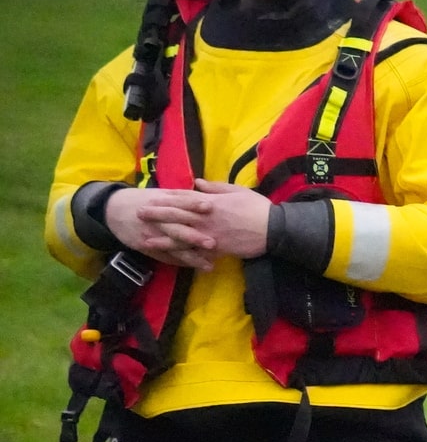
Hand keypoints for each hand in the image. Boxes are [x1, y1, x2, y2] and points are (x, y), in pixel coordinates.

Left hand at [110, 181, 270, 265]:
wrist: (273, 229)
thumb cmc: (257, 207)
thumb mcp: (237, 190)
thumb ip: (215, 187)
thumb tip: (197, 182)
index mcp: (210, 202)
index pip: (184, 198)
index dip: (167, 198)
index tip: (152, 196)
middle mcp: (205, 218)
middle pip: (176, 215)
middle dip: (157, 214)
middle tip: (139, 213)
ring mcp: (209, 234)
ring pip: (181, 237)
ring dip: (162, 238)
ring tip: (146, 239)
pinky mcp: (217, 249)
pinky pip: (196, 253)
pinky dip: (183, 257)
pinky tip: (171, 259)